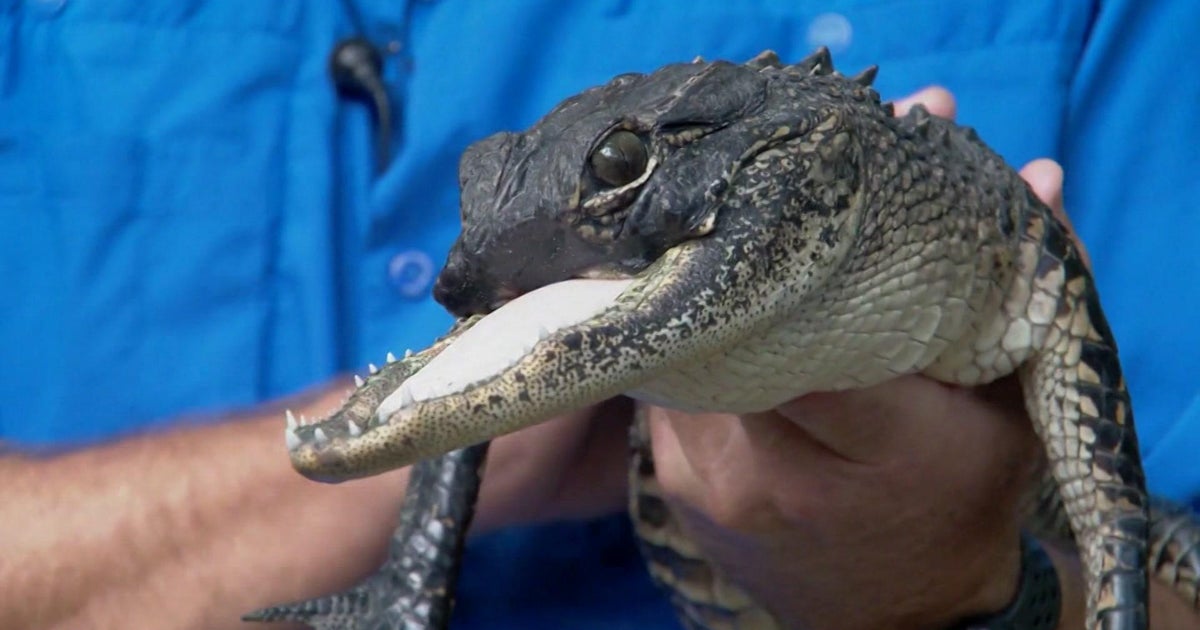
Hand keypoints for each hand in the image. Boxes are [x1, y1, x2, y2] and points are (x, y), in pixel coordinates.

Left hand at [643, 87, 1060, 629]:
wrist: (899, 613)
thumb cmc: (961, 497)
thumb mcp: (1009, 408)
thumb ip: (1010, 295)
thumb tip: (1035, 174)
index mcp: (884, 447)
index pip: (815, 331)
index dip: (796, 262)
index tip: (795, 203)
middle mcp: (785, 472)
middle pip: (734, 335)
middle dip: (740, 269)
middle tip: (743, 205)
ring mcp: (718, 484)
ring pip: (686, 357)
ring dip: (702, 306)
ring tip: (716, 251)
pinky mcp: (678, 487)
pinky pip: (667, 390)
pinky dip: (685, 352)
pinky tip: (705, 323)